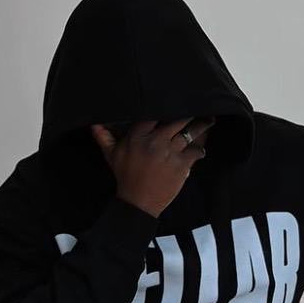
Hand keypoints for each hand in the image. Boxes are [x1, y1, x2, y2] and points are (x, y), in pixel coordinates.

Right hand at [90, 117, 214, 218]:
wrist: (138, 202)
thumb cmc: (125, 176)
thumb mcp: (111, 155)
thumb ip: (104, 137)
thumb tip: (93, 124)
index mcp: (138, 136)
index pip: (153, 114)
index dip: (166, 105)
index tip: (175, 100)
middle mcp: (155, 141)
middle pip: (177, 120)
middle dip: (189, 113)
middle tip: (198, 107)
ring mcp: (169, 152)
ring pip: (190, 134)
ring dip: (201, 127)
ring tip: (209, 120)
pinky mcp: (181, 164)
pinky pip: (196, 152)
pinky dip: (200, 151)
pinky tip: (201, 150)